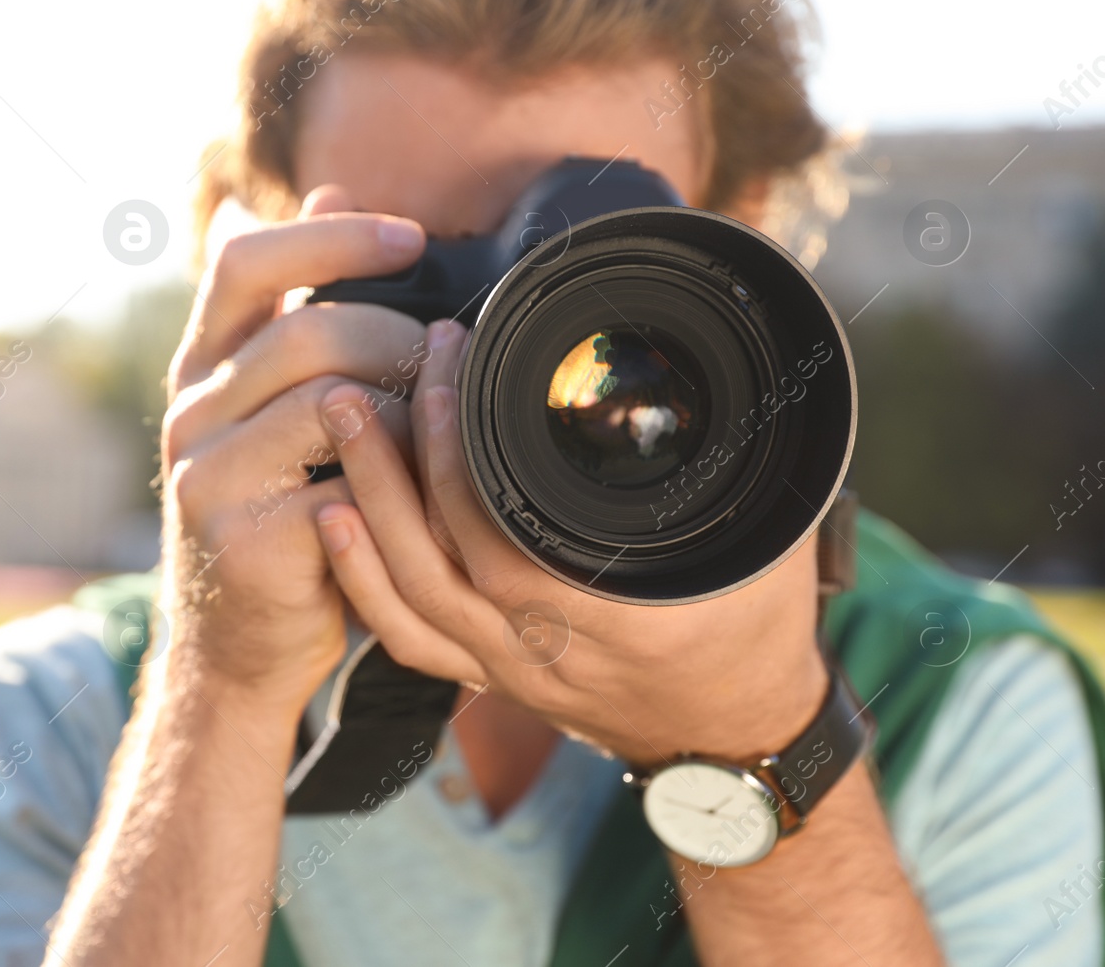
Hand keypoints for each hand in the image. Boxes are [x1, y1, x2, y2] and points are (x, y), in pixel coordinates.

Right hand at [159, 186, 430, 716]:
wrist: (236, 644)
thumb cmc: (280, 508)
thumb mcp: (273, 401)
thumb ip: (299, 304)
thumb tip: (333, 185)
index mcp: (201, 366)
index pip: (247, 262)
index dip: (332, 236)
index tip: (414, 239)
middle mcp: (190, 412)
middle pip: (308, 336)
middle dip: (397, 344)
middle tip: (444, 368)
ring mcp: (207, 477)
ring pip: (329, 406)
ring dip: (406, 414)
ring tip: (437, 433)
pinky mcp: (242, 540)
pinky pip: (344, 489)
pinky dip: (397, 488)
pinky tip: (418, 498)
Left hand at [313, 318, 828, 766]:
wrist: (737, 737)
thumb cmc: (758, 627)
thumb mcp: (769, 532)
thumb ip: (736, 454)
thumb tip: (713, 367)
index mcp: (624, 617)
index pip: (509, 528)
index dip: (461, 449)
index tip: (450, 367)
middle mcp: (553, 653)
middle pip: (440, 556)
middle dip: (392, 459)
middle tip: (365, 378)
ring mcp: (512, 673)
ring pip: (410, 597)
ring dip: (366, 504)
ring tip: (340, 420)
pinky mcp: (491, 678)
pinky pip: (409, 637)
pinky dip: (362, 580)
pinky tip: (334, 519)